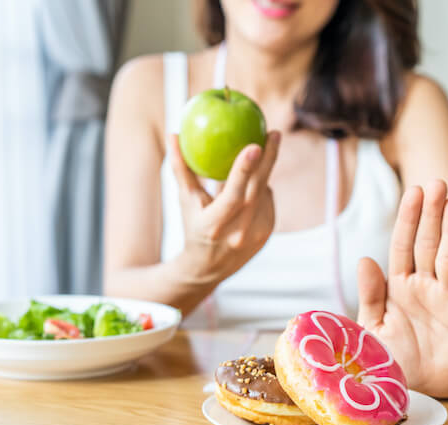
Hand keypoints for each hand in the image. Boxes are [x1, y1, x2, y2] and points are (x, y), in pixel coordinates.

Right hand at [169, 131, 280, 284]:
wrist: (207, 268)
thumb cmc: (192, 226)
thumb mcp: (184, 200)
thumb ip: (180, 168)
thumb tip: (173, 134)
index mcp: (214, 225)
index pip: (233, 196)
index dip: (244, 171)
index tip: (254, 146)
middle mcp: (238, 233)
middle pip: (258, 190)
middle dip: (269, 159)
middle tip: (274, 133)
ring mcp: (256, 236)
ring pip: (264, 192)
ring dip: (262, 172)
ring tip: (258, 154)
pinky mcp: (267, 234)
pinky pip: (267, 200)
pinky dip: (260, 188)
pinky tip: (253, 182)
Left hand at [357, 180, 447, 396]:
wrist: (415, 390)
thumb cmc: (391, 358)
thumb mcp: (372, 326)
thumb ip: (370, 294)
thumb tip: (365, 258)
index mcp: (398, 286)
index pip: (403, 245)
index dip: (408, 219)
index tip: (413, 192)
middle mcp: (423, 286)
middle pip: (427, 244)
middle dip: (431, 214)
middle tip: (436, 183)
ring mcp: (447, 298)